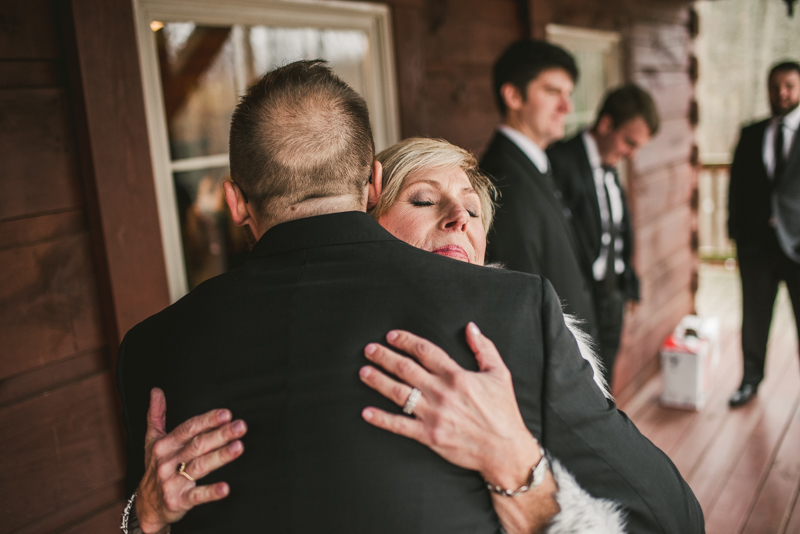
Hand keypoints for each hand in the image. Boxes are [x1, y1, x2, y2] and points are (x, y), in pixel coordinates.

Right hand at [136, 388, 246, 532]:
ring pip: (199, 466)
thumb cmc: (155, 469)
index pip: (188, 429)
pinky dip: (211, 492)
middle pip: (197, 445)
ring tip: (238, 447)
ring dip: (220, 456)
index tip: (226, 414)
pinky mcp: (178, 501)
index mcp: (164, 445)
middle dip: (220, 435)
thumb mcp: (152, 441)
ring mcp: (172, 482)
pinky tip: (225, 488)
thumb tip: (156, 391)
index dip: (207, 420)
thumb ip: (156, 415)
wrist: (147, 506)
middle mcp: (168, 462)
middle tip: (240, 426)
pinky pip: (197, 495)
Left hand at [358, 323, 539, 489]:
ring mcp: (434, 415)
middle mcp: (442, 392)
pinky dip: (381, 419)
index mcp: (457, 375)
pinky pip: (400, 426)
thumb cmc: (503, 412)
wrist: (505, 450)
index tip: (391, 336)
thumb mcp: (500, 374)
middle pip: (406, 369)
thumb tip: (471, 328)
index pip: (425, 351)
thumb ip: (484, 348)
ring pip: (399, 393)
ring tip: (364, 372)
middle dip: (385, 357)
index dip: (405, 341)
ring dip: (378, 381)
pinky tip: (367, 412)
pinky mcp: (429, 436)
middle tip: (369, 349)